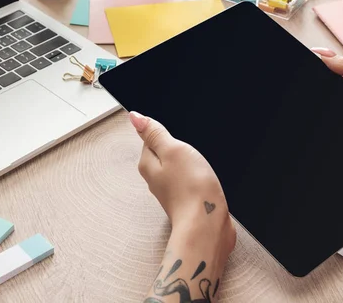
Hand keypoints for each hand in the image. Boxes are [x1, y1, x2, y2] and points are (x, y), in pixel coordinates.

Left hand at [129, 111, 235, 252]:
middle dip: (178, 149)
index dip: (167, 134)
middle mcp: (156, 180)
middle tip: (191, 152)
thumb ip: (155, 133)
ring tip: (199, 167)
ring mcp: (171, 191)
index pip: (150, 139)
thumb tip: (134, 117)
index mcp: (148, 165)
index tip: (178, 138)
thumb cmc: (192, 189)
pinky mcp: (186, 201)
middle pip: (164, 154)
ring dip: (189, 164)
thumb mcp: (173, 150)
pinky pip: (189, 182)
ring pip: (178, 169)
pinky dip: (197, 178)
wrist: (208, 226)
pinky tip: (204, 180)